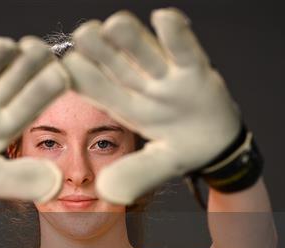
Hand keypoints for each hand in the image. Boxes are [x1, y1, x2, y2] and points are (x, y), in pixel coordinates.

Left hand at [62, 8, 240, 204]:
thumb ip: (136, 174)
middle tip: (83, 36)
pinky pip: (184, 48)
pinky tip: (164, 18)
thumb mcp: (159, 166)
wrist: (217, 145)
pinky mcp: (194, 68)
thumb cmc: (182, 151)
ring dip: (131, 38)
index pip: (99, 91)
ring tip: (115, 25)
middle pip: (116, 64)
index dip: (84, 79)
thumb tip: (106, 192)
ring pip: (145, 51)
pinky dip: (176, 34)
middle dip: (100, 50)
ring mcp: (166, 74)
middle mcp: (140, 86)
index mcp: (125, 107)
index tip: (67, 68)